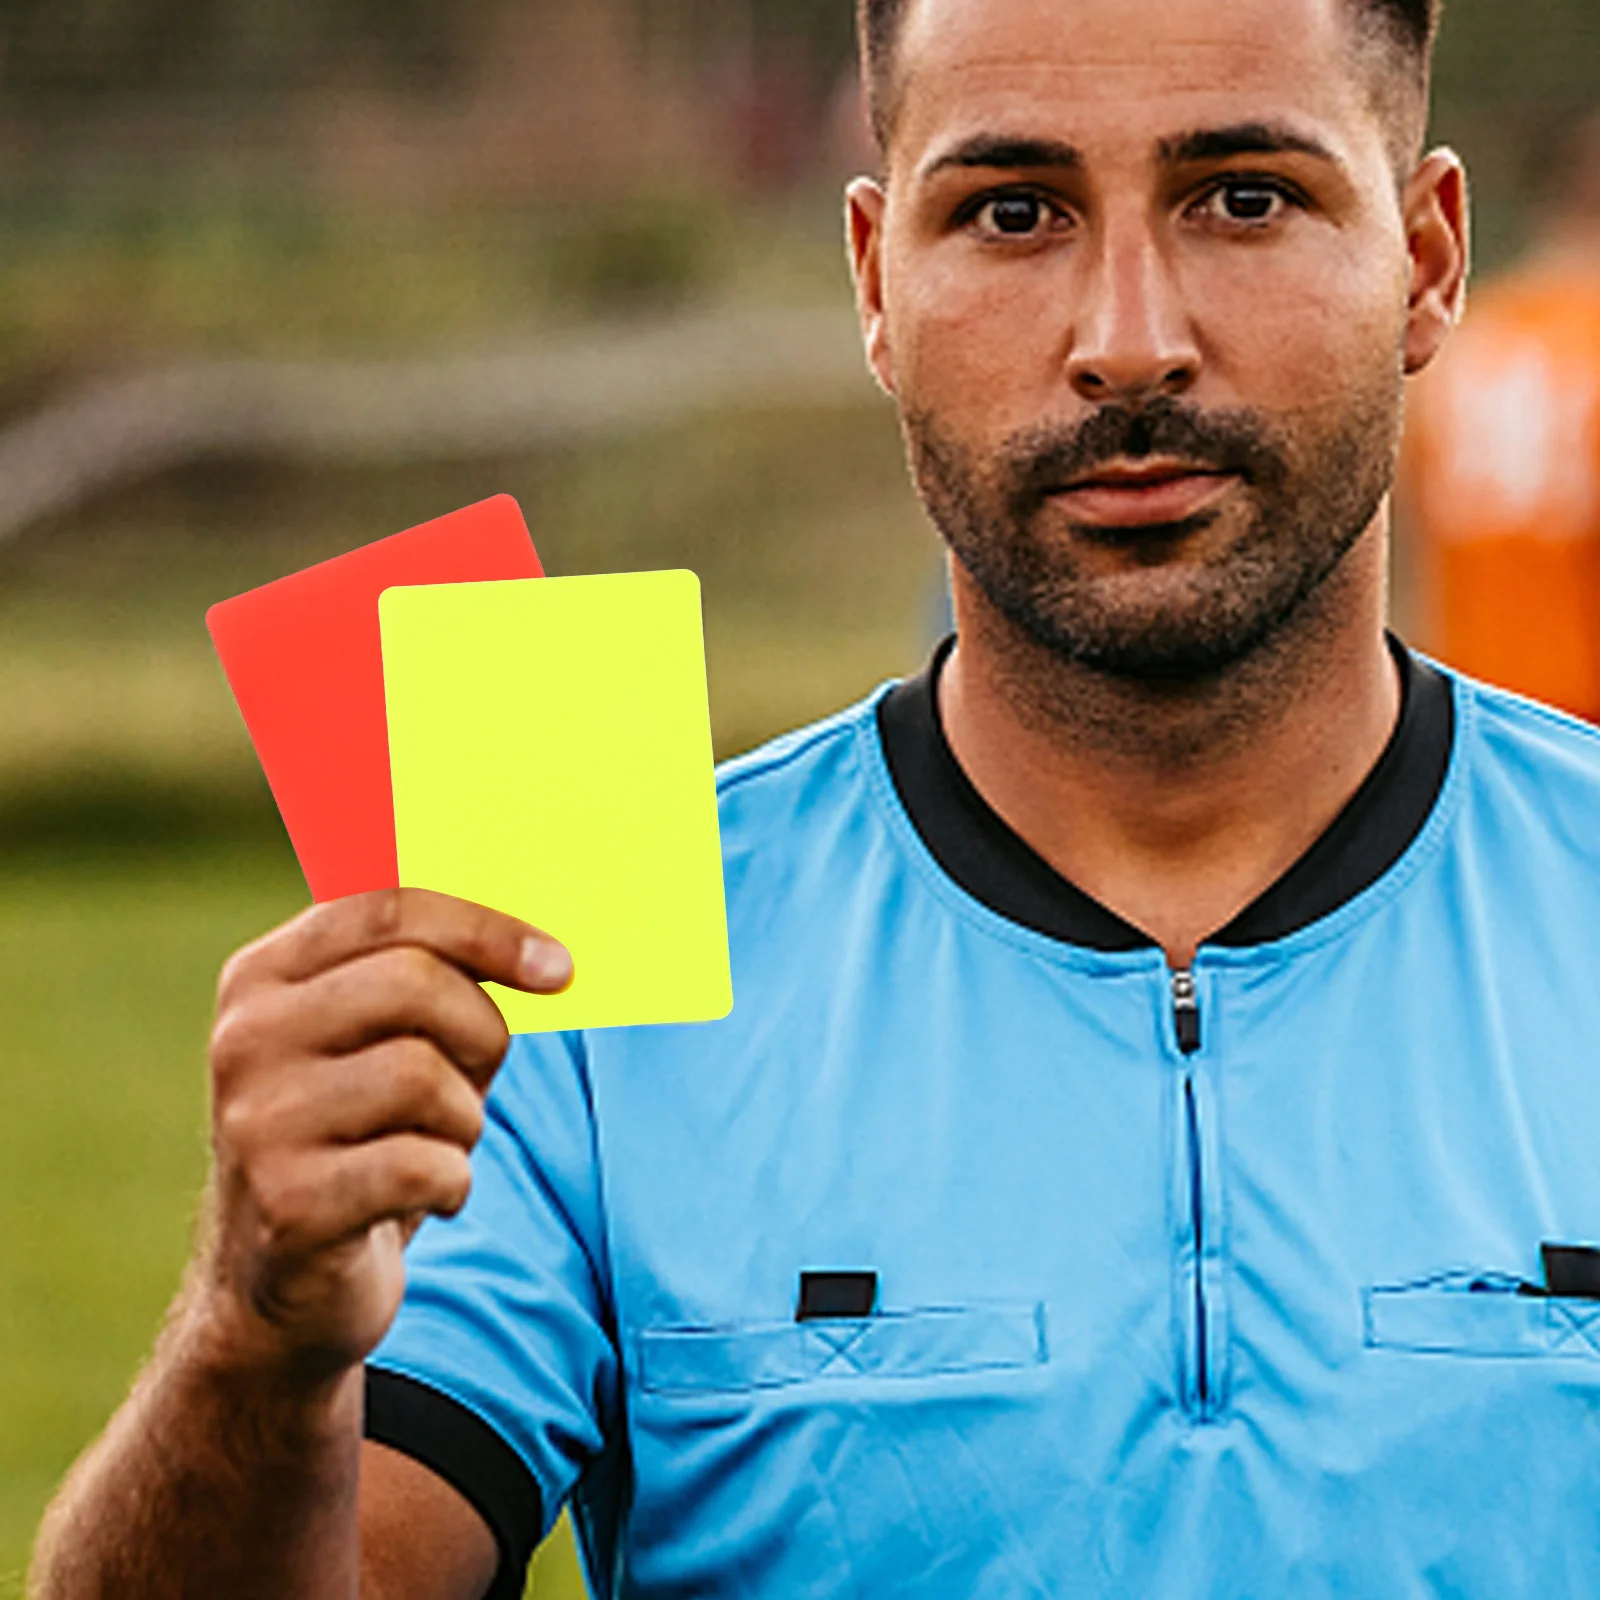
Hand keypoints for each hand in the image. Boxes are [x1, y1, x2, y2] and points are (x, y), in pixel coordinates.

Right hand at [196, 889, 572, 1385]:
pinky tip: (425, 1197)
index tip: (559, 969)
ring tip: (437, 1146)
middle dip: (480, 1034)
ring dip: (465, 1120)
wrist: (279, 1284)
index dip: (486, 929)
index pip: (387, 906)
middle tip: (479, 1080)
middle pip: (416, 983)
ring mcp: (259, 1121)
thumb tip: (546, 952)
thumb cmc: (361, 1134)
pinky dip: (453, 1184)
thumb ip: (430, 974)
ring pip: (425, 1076)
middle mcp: (246, 1037)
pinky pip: (424, 1166)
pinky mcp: (288, 1205)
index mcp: (264, 974)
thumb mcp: (375, 1039)